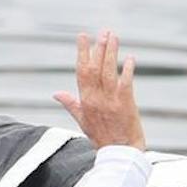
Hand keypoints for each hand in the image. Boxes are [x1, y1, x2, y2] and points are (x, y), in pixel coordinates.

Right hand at [54, 29, 146, 150]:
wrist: (119, 154)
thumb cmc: (102, 139)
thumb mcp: (82, 122)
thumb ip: (71, 104)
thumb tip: (56, 93)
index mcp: (85, 101)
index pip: (81, 71)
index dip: (82, 53)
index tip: (83, 37)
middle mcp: (96, 98)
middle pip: (95, 68)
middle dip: (98, 48)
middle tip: (102, 32)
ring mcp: (111, 101)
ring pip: (109, 71)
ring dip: (111, 53)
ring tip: (114, 36)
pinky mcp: (126, 104)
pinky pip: (126, 82)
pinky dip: (127, 69)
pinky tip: (129, 58)